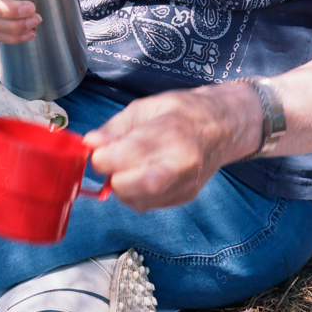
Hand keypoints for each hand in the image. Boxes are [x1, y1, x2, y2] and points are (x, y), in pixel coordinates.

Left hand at [82, 84, 262, 210]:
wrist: (221, 127)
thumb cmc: (180, 111)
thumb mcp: (143, 107)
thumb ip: (114, 128)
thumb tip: (90, 144)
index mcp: (170, 134)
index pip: (128, 156)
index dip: (103, 157)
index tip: (94, 150)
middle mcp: (181, 164)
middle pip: (135, 187)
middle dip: (111, 177)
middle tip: (107, 160)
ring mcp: (185, 185)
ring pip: (139, 201)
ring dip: (120, 187)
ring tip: (124, 165)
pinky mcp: (185, 198)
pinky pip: (148, 204)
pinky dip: (134, 193)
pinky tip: (137, 174)